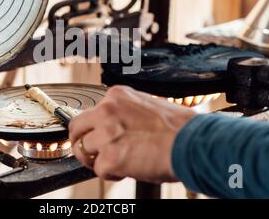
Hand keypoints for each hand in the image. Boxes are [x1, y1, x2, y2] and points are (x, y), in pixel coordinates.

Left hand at [69, 86, 195, 183]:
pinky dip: (111, 174)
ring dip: (97, 160)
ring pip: (83, 150)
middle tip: (93, 154)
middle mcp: (107, 110)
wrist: (192, 143)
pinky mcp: (110, 156)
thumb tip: (115, 127)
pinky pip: (99, 169)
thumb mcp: (148, 106)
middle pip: (76, 128)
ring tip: (116, 163)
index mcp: (117, 96)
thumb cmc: (178, 128)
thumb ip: (126, 113)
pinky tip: (127, 169)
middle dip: (82, 143)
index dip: (93, 129)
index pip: (90, 112)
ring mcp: (106, 133)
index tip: (98, 137)